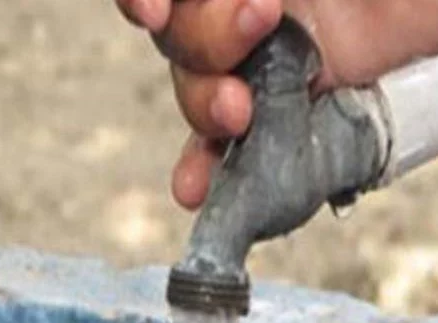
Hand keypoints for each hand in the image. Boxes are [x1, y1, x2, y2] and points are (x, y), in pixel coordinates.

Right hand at [115, 0, 437, 208]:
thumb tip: (251, 2)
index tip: (152, 11)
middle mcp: (235, 7)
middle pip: (174, 37)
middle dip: (206, 39)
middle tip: (263, 22)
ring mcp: (257, 59)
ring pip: (195, 90)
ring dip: (206, 104)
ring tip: (246, 110)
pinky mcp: (285, 106)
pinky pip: (230, 143)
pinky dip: (208, 167)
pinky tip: (195, 189)